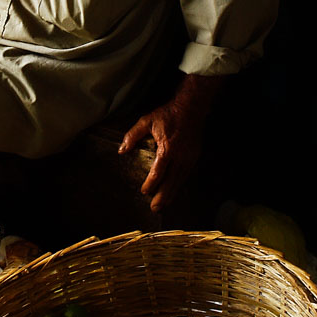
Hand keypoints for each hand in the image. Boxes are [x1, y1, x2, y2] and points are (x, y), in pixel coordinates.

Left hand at [117, 74, 222, 211]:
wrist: (191, 108)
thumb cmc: (168, 114)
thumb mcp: (147, 121)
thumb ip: (133, 136)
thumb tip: (122, 151)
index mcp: (167, 148)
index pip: (158, 172)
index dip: (151, 183)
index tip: (144, 191)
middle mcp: (180, 156)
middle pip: (171, 181)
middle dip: (163, 196)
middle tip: (155, 209)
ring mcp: (189, 157)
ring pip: (180, 180)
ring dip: (172, 193)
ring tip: (164, 205)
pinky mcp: (195, 156)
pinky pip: (186, 175)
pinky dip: (179, 184)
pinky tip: (174, 191)